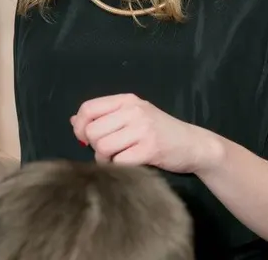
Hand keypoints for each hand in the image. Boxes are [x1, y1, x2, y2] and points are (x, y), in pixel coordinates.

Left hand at [71, 93, 218, 173]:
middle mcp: (134, 110)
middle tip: (108, 152)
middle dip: (95, 146)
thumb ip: (105, 116)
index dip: (80, 126)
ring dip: (106, 159)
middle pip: (93, 131)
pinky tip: (128, 165)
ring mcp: (143, 129)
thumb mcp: (133, 116)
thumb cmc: (159, 132)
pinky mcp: (150, 149)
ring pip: (103, 147)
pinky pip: (119, 162)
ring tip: (118, 158)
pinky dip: (119, 168)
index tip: (85, 138)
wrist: (193, 144)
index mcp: (127, 100)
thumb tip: (74, 120)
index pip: (88, 108)